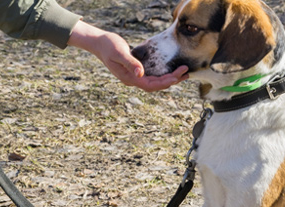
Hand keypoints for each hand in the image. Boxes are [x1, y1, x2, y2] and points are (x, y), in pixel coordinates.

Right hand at [67, 20, 187, 91]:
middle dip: (172, 80)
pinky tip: (172, 70)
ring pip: (156, 81)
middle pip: (156, 85)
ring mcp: (135, 76)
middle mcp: (133, 80)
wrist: (99, 42)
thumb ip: (130, 63)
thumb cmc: (108, 46)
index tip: (176, 77)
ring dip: (170, 78)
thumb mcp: (119, 52)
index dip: (164, 83)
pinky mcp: (137, 70)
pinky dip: (164, 74)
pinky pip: (153, 75)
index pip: (150, 85)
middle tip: (185, 73)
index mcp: (129, 78)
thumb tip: (140, 74)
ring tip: (184, 73)